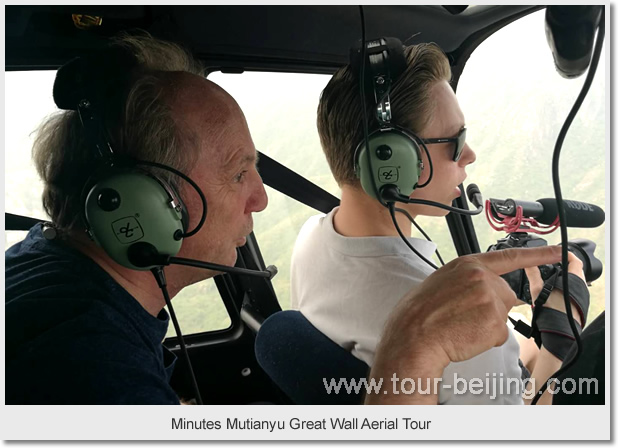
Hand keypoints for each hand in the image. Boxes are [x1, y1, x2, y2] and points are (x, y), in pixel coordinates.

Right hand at [367, 246, 561, 403]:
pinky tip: (465, 336)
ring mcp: (490, 298)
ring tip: (460, 326)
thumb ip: (466, 280)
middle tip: (464, 317)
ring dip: (487, 324)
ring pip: (502, 315)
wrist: (414, 336)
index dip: (538, 254)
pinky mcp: (496, 321)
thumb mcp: (440, 282)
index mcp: (467, 264)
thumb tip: (478, 292)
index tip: (559, 250)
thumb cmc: (419, 313)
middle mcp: (482, 277)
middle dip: (492, 307)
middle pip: (505, 294)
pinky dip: (485, 339)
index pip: (509, 257)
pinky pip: (499, 334)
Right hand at [524, 251, 585, 320]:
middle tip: (547, 265)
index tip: (553, 253)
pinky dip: (561, 289)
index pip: (574, 259)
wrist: (558, 333)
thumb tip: (527, 262)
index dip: (563, 254)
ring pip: (571, 282)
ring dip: (560, 279)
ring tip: (546, 280)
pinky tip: (550, 293)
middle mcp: (581, 287)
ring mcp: (580, 297)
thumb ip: (532, 273)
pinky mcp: (577, 305)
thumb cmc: (551, 312)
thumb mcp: (537, 289)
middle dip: (560, 267)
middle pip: (573, 270)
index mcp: (575, 279)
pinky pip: (570, 292)